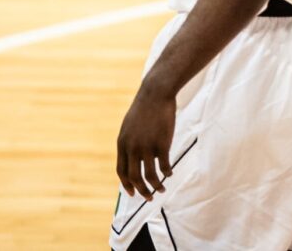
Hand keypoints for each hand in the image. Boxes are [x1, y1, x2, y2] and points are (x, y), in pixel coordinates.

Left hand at [115, 81, 175, 200]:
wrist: (155, 94)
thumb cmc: (144, 108)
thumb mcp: (129, 126)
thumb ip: (129, 143)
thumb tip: (133, 157)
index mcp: (122, 144)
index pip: (121, 172)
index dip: (126, 185)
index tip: (132, 192)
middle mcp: (132, 148)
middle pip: (135, 177)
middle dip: (141, 191)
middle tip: (149, 197)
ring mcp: (147, 147)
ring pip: (150, 175)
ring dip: (156, 186)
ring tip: (162, 189)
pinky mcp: (162, 144)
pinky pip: (164, 165)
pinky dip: (167, 172)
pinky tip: (170, 173)